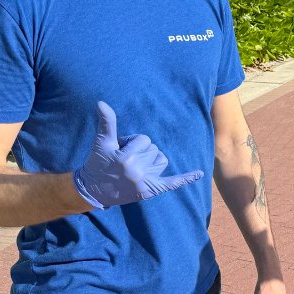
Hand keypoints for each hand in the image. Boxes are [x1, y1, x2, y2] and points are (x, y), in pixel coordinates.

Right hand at [72, 101, 203, 209]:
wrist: (94, 191)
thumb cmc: (97, 163)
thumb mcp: (101, 142)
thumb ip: (106, 122)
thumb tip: (102, 102)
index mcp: (127, 157)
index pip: (143, 139)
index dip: (132, 142)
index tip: (119, 151)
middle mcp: (138, 171)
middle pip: (153, 149)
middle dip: (141, 151)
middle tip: (124, 161)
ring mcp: (145, 182)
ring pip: (161, 160)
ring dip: (152, 161)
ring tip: (135, 168)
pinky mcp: (150, 191)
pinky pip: (172, 183)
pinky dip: (186, 178)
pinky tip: (199, 173)